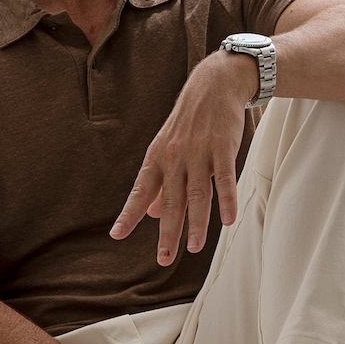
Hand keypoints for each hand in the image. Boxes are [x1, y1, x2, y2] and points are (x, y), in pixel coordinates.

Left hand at [109, 49, 257, 263]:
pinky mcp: (223, 148)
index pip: (140, 191)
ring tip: (194, 248)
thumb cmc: (189, 121)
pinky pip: (225, 179)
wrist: (214, 85)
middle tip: (163, 259)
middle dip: (167, 232)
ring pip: (197, 195)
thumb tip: (147, 213)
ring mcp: (199, 153)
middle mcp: (175, 157)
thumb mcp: (166, 147)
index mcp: (157, 158)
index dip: (129, 214)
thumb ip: (158, 182)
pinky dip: (226, 201)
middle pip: (170, 201)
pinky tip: (227, 220)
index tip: (117, 235)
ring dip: (196, 223)